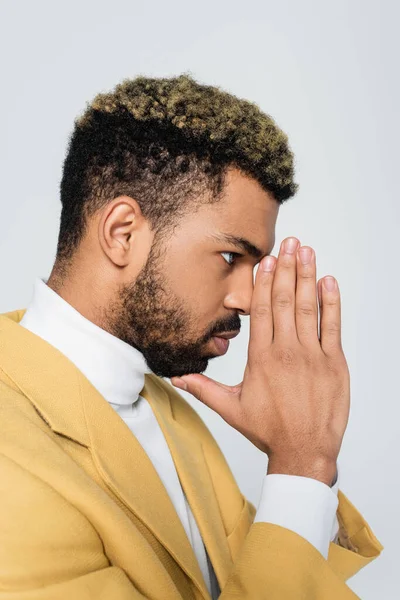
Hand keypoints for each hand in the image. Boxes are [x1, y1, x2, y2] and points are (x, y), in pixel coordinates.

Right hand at [171, 237, 349, 485]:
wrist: (305, 452)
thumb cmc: (269, 430)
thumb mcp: (231, 409)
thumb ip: (203, 388)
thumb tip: (174, 377)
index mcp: (261, 358)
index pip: (263, 311)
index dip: (265, 283)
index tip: (267, 260)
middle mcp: (286, 351)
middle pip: (286, 301)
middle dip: (287, 269)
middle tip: (289, 242)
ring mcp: (313, 355)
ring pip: (309, 308)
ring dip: (307, 277)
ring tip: (307, 251)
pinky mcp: (334, 363)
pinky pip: (334, 326)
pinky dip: (332, 302)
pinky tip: (328, 281)